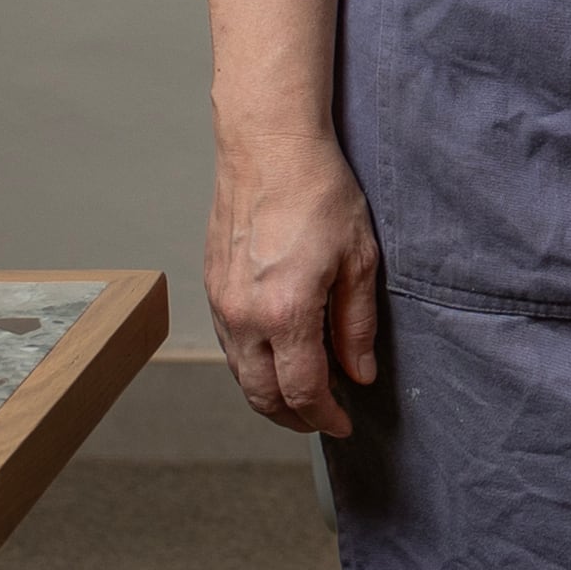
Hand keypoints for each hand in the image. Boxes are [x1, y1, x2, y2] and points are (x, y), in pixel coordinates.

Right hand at [206, 126, 384, 436]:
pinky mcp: (211, 286)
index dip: (324, 417)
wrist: (269, 146)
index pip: (302, 392)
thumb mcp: (358, 259)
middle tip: (322, 419)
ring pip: (240, 374)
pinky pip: (229, 344)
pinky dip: (252, 363)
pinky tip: (277, 354)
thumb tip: (358, 373)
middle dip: (294, 418)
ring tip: (303, 391)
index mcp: (285, 314)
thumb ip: (356, 325)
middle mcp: (244, 316)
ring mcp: (222, 302)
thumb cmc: (317, 191)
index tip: (343, 423)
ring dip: (269, 394)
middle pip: (262, 396)